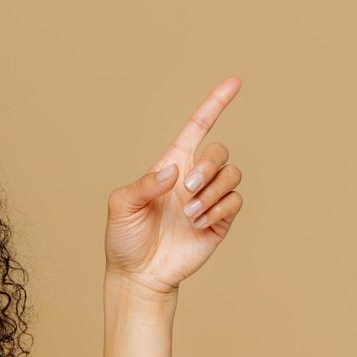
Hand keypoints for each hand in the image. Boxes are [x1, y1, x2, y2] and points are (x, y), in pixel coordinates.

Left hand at [105, 77, 245, 295]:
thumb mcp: (121, 206)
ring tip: (188, 214)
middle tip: (187, 191)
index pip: (198, 127)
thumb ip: (143, 185)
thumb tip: (174, 172)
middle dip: (208, 166)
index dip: (215, 104)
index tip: (234, 82)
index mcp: (171, 165)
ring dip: (212, 192)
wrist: (139, 274)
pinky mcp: (220, 221)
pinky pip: (235, 201)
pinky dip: (219, 209)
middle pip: (219, 151)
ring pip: (232, 175)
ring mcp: (208, 199)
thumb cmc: (125, 238)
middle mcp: (193, 178)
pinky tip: (198, 224)